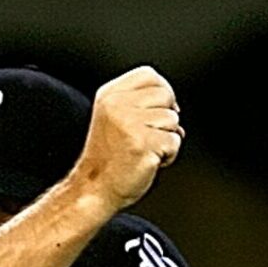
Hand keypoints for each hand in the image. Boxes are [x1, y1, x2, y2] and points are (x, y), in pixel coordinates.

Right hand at [73, 66, 183, 212]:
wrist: (93, 191)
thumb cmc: (106, 161)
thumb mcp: (114, 119)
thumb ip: (138, 104)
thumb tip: (174, 107)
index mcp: (109, 96)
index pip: (149, 75)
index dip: (161, 91)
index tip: (156, 111)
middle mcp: (117, 106)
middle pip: (165, 95)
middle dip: (165, 118)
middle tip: (146, 136)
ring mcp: (130, 124)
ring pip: (172, 120)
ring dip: (166, 139)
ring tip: (144, 150)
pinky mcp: (143, 143)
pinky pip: (175, 142)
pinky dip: (167, 156)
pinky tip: (147, 160)